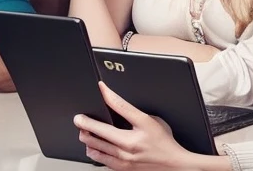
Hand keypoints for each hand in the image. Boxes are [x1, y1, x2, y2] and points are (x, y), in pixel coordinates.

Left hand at [75, 82, 212, 170]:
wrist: (174, 165)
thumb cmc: (164, 142)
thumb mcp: (151, 120)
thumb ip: (131, 111)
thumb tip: (113, 100)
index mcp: (135, 135)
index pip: (119, 109)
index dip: (108, 96)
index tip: (100, 88)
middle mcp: (128, 149)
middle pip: (99, 135)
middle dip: (85, 124)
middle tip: (78, 118)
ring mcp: (123, 161)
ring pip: (96, 150)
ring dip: (87, 140)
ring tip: (83, 132)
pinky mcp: (122, 169)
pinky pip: (101, 162)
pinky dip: (94, 153)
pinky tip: (92, 147)